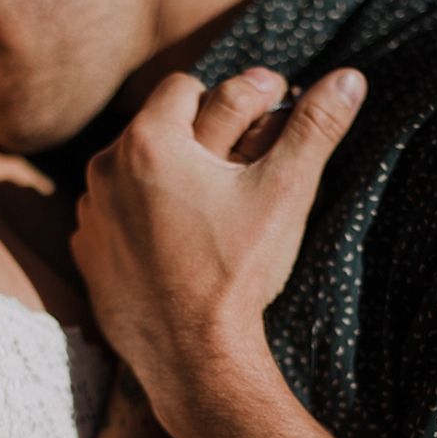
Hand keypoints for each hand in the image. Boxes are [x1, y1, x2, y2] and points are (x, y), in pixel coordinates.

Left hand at [70, 66, 364, 420]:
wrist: (194, 358)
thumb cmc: (237, 271)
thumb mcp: (284, 192)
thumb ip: (315, 128)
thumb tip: (350, 78)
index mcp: (149, 141)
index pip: (184, 87)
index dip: (226, 98)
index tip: (256, 118)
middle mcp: (106, 170)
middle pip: (155, 128)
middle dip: (196, 137)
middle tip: (237, 159)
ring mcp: (90, 214)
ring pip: (130, 173)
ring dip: (163, 178)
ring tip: (204, 204)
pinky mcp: (87, 254)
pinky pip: (113, 217)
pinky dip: (140, 220)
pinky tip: (174, 242)